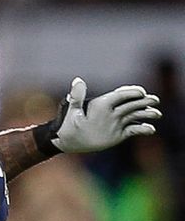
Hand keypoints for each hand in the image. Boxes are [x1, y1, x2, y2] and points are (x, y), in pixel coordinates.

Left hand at [34, 77, 160, 153]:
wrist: (66, 140)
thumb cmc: (65, 124)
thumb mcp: (71, 110)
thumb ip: (77, 97)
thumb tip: (78, 80)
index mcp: (102, 103)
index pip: (119, 95)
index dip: (130, 92)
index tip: (141, 92)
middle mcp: (112, 111)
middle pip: (131, 103)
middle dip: (143, 101)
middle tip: (154, 100)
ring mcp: (117, 122)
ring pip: (135, 115)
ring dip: (146, 113)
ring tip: (155, 114)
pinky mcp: (119, 134)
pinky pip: (133, 130)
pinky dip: (142, 129)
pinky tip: (150, 129)